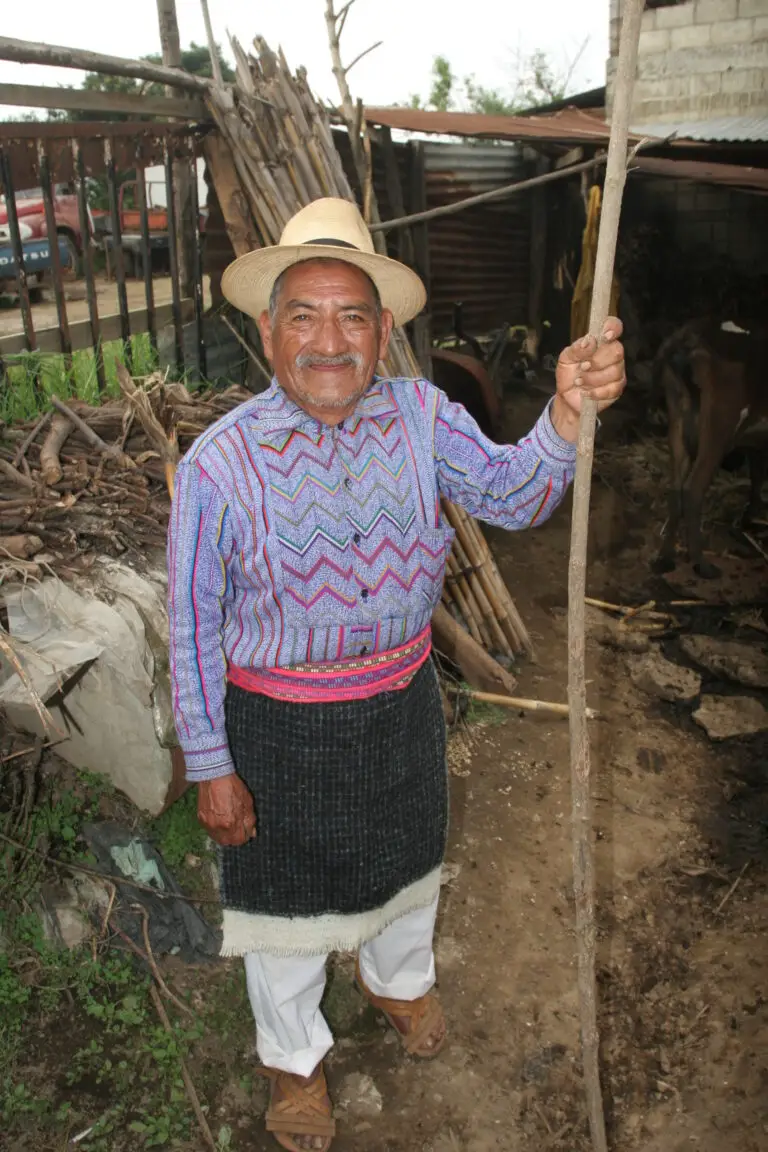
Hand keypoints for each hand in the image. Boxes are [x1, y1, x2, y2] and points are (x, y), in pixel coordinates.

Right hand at [197, 775, 256, 846]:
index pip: (239, 841)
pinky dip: (215, 829)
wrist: (214, 776)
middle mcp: (218, 827)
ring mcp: (208, 823)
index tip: (245, 831)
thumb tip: (252, 833)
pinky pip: (210, 830)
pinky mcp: (200, 819)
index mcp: (232, 823)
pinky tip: (219, 819)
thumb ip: (250, 820)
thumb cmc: (233, 787)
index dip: (244, 837)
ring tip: (228, 824)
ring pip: (217, 838)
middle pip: (227, 842)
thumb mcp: (247, 802)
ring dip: (224, 835)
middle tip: (237, 828)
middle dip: (234, 838)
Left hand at [552, 317, 625, 440]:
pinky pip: (612, 389)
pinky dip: (596, 392)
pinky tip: (586, 392)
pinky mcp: (617, 388)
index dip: (613, 328)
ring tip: (579, 381)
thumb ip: (577, 348)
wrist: (567, 396)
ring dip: (592, 378)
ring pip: (614, 371)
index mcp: (601, 342)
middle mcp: (612, 354)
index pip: (614, 327)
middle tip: (582, 367)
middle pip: (616, 351)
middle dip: (597, 361)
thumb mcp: (566, 358)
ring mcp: (617, 371)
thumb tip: (590, 341)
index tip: (605, 336)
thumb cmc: (569, 373)